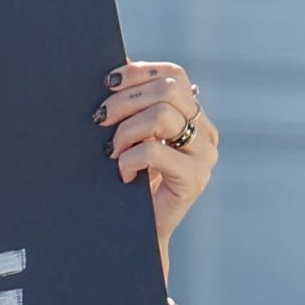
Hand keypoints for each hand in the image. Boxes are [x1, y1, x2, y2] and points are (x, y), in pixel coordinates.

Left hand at [95, 60, 215, 250]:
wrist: (137, 233)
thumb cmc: (129, 180)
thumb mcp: (132, 137)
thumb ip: (132, 108)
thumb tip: (113, 72)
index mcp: (193, 115)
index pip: (174, 75)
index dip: (140, 72)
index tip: (107, 82)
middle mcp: (205, 132)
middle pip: (167, 91)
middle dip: (124, 101)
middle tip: (99, 120)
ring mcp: (204, 155)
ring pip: (162, 116)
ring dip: (125, 131)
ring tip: (112, 151)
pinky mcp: (194, 178)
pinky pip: (155, 151)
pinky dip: (129, 159)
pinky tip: (123, 173)